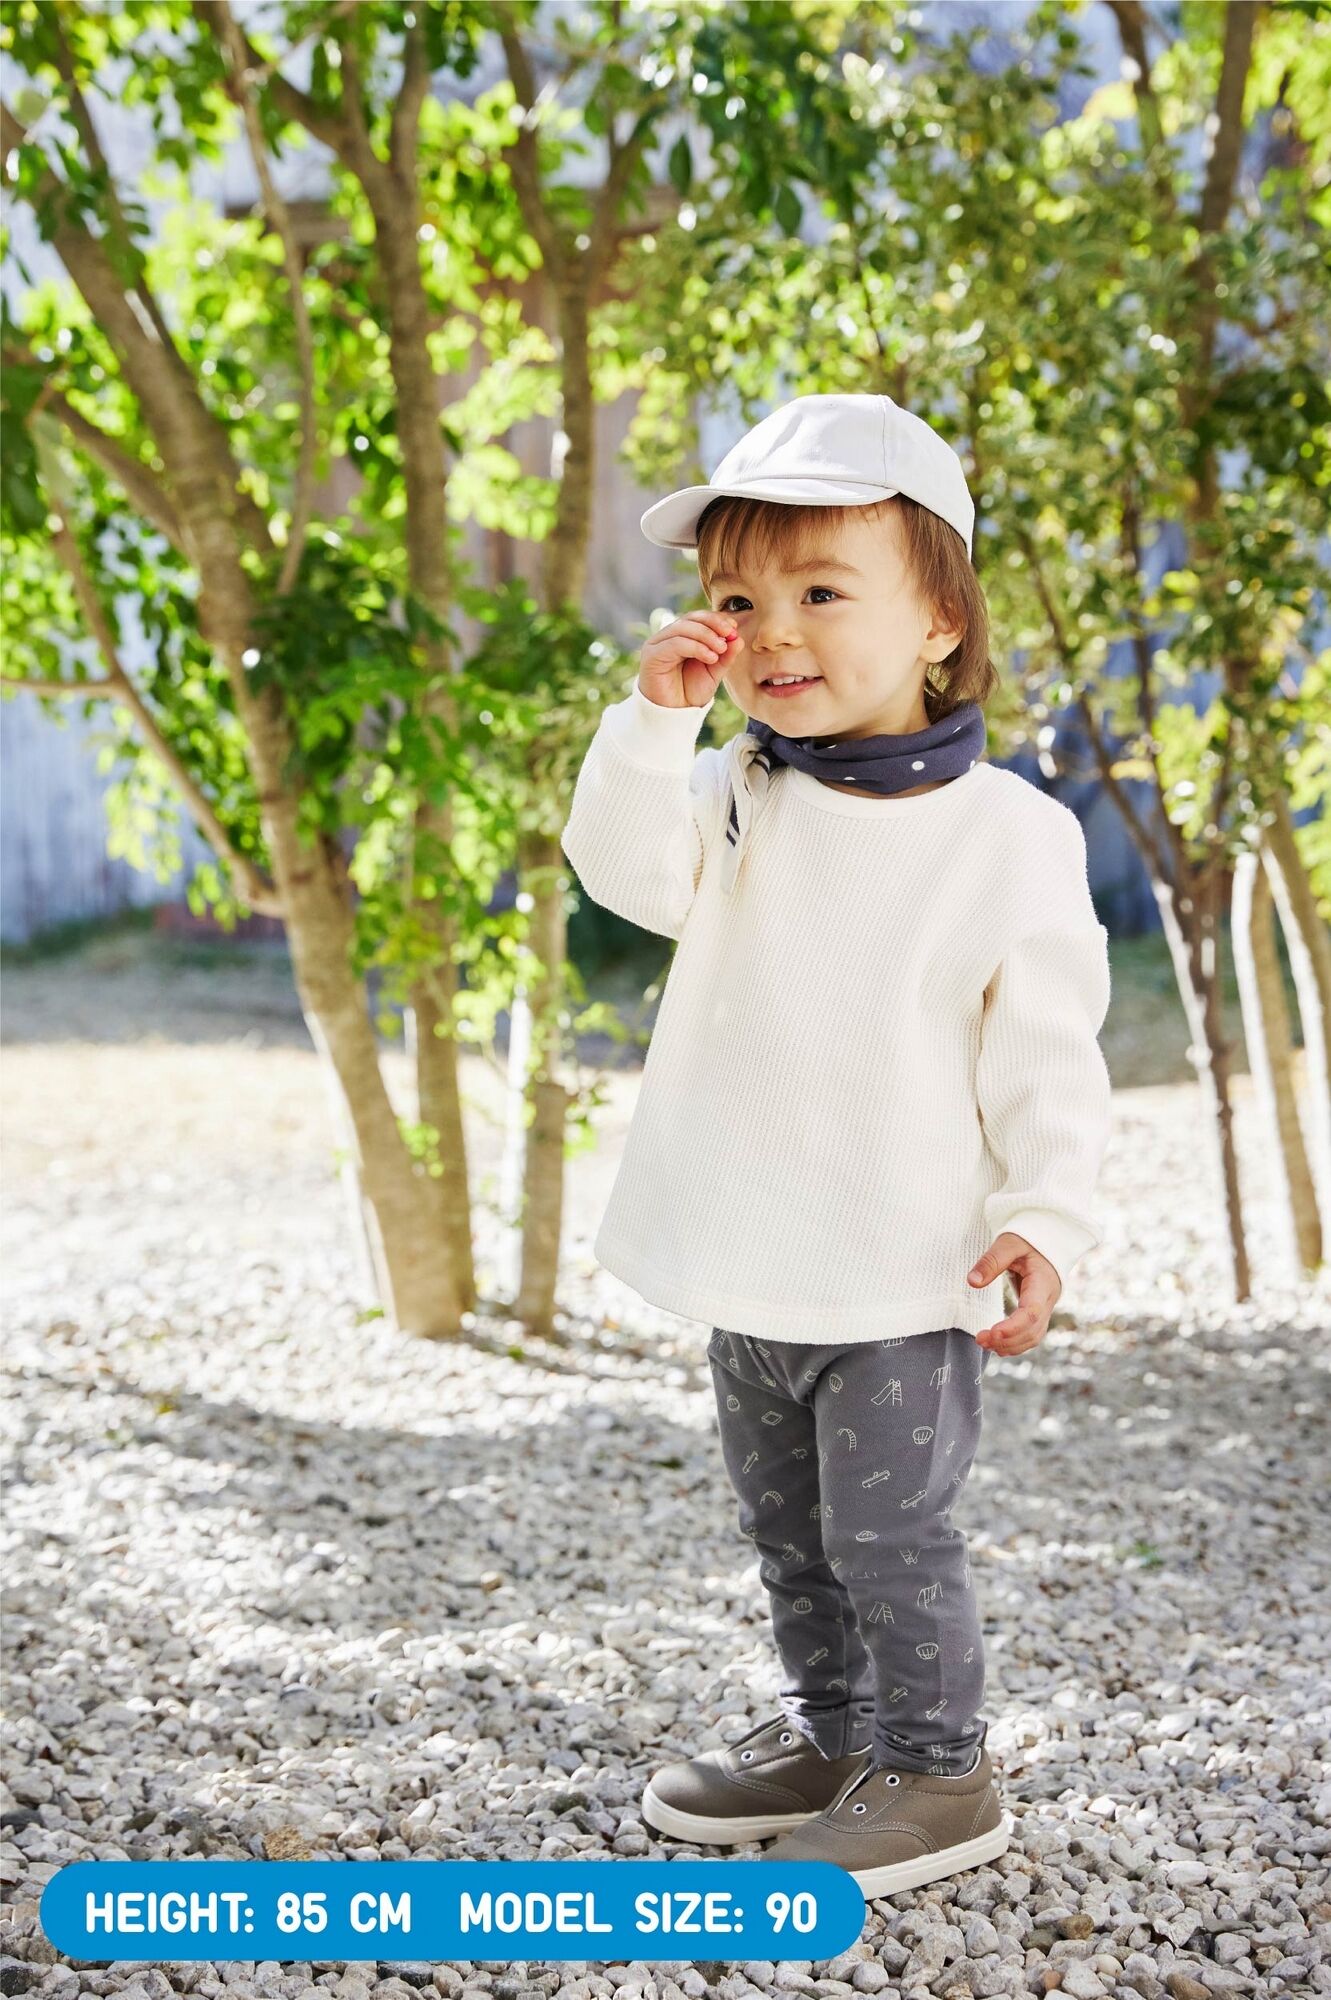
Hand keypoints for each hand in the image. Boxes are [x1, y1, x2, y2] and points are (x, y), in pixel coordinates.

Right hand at [638, 608, 743, 709]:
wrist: (674, 715)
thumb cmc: (690, 692)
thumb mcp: (713, 672)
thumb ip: (725, 655)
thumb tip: (738, 638)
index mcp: (682, 636)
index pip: (699, 618)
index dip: (716, 619)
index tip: (734, 628)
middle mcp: (667, 636)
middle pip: (691, 618)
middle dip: (713, 623)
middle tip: (730, 634)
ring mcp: (657, 644)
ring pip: (683, 628)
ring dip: (706, 636)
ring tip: (721, 650)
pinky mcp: (652, 655)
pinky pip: (675, 643)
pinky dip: (696, 647)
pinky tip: (710, 658)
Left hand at [966, 1233, 1060, 1355]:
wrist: (1047, 1240)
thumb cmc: (1027, 1239)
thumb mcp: (1008, 1243)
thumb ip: (991, 1261)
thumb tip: (972, 1282)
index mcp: (1043, 1282)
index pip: (1032, 1313)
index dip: (1013, 1327)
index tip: (991, 1333)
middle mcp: (1048, 1299)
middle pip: (1033, 1330)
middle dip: (1007, 1340)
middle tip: (979, 1339)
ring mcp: (1046, 1307)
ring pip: (1034, 1336)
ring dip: (1011, 1346)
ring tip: (984, 1343)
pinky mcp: (1039, 1311)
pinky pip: (1031, 1334)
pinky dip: (1016, 1343)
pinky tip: (997, 1345)